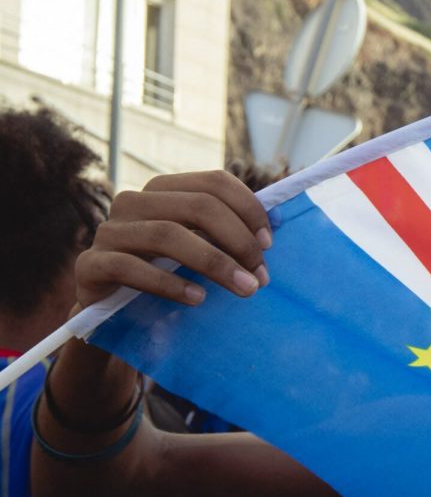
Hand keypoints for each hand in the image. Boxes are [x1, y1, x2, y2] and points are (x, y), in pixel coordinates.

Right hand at [78, 170, 270, 308]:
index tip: (269, 243)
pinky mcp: (90, 265)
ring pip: (167, 234)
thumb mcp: (199, 251)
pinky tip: (197, 299)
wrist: (112, 314)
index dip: (248, 209)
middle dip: (238, 241)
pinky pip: (130, 267)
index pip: (213, 182)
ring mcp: (108, 231)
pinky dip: (169, 283)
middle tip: (261, 276)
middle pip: (197, 206)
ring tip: (244, 289)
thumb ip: (226, 236)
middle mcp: (133, 202)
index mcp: (163, 191)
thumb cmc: (167, 277)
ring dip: (215, 263)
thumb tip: (274, 231)